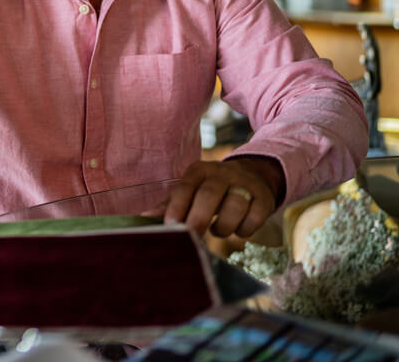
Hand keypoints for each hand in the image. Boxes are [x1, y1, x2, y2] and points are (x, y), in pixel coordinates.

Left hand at [153, 157, 282, 237]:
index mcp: (199, 171)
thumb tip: (144, 218)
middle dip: (198, 219)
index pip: (185, 187)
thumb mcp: (192, 188)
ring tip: (217, 230)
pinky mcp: (264, 198)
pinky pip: (254, 218)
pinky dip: (244, 229)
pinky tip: (238, 228)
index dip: (176, 207)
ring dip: (223, 226)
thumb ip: (171, 203)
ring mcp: (245, 185)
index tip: (170, 226)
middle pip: (209, 195)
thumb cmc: (213, 188)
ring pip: (235, 206)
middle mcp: (222, 174)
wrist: (254, 174)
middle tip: (192, 238)